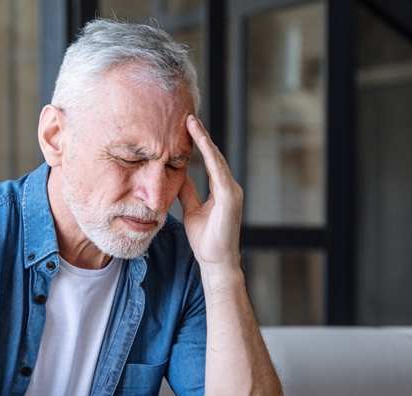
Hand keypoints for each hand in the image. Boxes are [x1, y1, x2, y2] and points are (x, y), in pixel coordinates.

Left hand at [178, 115, 243, 268]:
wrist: (215, 262)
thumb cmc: (206, 240)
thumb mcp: (191, 211)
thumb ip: (189, 193)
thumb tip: (180, 176)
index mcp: (221, 190)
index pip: (209, 161)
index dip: (198, 144)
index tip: (186, 127)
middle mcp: (229, 187)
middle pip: (214, 156)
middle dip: (201, 136)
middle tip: (188, 116)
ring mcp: (231, 191)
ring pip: (217, 159)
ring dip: (204, 140)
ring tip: (192, 123)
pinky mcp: (230, 198)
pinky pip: (218, 172)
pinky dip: (210, 156)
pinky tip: (201, 142)